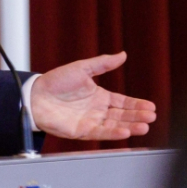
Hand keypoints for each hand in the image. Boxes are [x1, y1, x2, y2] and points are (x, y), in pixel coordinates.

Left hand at [31, 51, 156, 139]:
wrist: (34, 95)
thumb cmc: (55, 81)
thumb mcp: (82, 68)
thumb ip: (103, 63)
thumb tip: (123, 54)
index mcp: (100, 97)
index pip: (123, 102)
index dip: (137, 105)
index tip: (151, 106)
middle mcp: (97, 111)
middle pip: (123, 115)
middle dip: (138, 116)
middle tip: (152, 117)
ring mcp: (90, 121)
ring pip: (115, 125)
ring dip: (131, 126)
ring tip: (145, 125)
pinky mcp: (81, 131)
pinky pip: (100, 133)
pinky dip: (113, 133)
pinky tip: (126, 131)